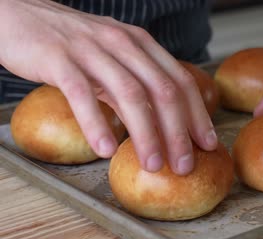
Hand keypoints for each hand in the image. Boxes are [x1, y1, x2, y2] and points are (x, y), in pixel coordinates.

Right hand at [0, 0, 216, 174]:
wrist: (20, 14)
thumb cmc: (72, 45)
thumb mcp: (114, 57)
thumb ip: (138, 83)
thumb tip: (165, 122)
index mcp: (141, 44)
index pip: (180, 82)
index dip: (198, 115)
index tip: (208, 145)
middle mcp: (123, 43)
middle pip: (163, 90)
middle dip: (178, 131)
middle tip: (184, 165)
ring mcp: (92, 49)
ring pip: (129, 94)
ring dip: (145, 134)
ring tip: (152, 164)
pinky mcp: (59, 59)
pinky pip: (81, 94)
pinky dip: (96, 123)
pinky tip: (105, 150)